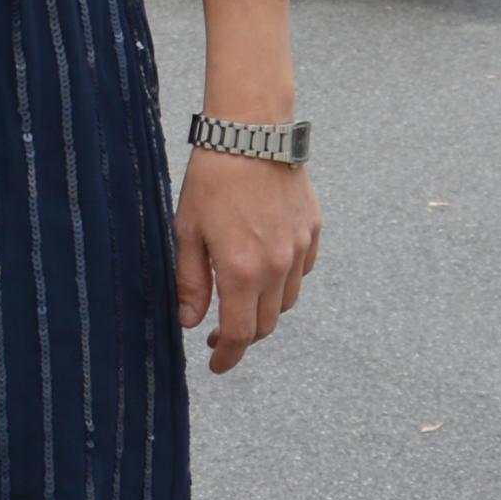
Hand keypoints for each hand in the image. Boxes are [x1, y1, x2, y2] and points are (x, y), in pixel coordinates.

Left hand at [175, 149, 319, 374]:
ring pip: (286, 301)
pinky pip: (302, 272)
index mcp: (242, 271)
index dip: (227, 357)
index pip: (239, 335)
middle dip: (243, 337)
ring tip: (240, 299)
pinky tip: (265, 269)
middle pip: (266, 324)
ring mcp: (300, 249)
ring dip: (264, 310)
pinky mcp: (313, 231)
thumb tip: (190, 322)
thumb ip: (191, 281)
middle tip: (219, 334)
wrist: (252, 134)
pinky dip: (284, 281)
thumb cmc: (212, 179)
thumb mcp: (187, 231)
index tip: (215, 365)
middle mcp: (277, 267)